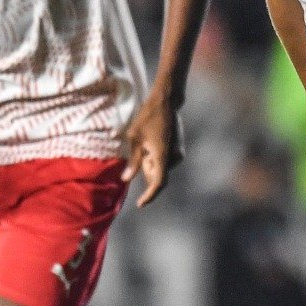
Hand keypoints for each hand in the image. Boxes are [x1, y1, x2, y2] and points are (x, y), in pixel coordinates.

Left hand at [120, 92, 182, 207]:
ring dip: (151, 163)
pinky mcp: (179, 148)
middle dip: (146, 170)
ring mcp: (178, 152)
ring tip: (145, 144)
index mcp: (162, 155)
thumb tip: (126, 179)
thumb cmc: (148, 117)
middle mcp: (174, 157)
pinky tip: (151, 143)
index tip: (140, 204)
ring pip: (161, 168)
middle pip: (157, 175)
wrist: (167, 101)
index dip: (149, 196)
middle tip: (140, 151)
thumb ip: (133, 160)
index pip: (158, 183)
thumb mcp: (134, 137)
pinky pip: (166, 161)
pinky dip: (156, 158)